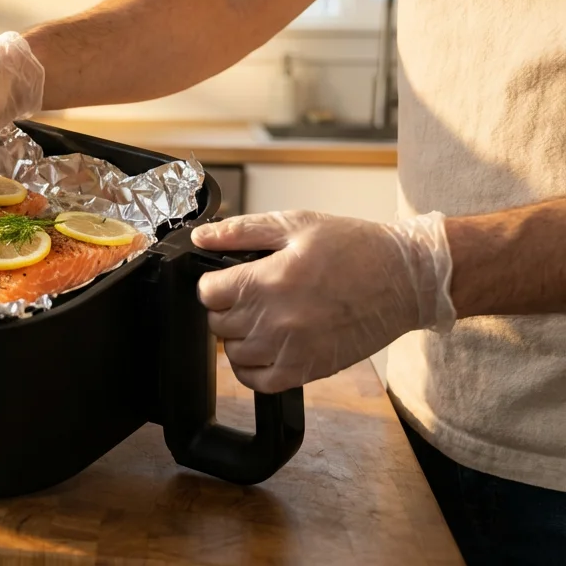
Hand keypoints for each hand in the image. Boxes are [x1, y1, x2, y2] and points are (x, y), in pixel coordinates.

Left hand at [192, 210, 455, 392]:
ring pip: (233, 354)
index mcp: (266, 281)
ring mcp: (290, 349)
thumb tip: (201, 238)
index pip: (207, 293)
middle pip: (217, 324)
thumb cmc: (355, 248)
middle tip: (249, 295)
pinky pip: (259, 382)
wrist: (405, 279)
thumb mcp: (296, 225)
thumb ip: (241, 231)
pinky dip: (252, 370)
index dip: (214, 283)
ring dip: (239, 337)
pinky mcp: (308, 370)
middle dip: (226, 307)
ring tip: (261, 318)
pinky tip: (264, 350)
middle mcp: (273, 320)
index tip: (228, 279)